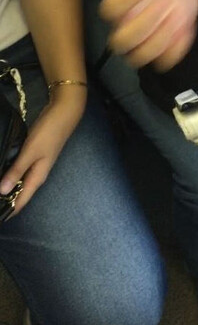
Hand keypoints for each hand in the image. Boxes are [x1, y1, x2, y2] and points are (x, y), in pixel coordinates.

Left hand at [0, 87, 85, 214]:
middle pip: (20, 193)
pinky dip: (11, 175)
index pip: (21, 201)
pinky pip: (20, 170)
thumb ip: (17, 171)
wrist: (64, 113)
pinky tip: (3, 173)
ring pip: (20, 182)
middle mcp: (37, 174)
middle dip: (6, 201)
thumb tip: (2, 192)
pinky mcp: (34, 155)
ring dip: (7, 188)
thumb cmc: (48, 133)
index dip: (8, 211)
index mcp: (37, 177)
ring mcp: (36, 164)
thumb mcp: (31, 152)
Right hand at [100, 0, 197, 70]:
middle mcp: (124, 28)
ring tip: (177, 17)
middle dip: (146, 23)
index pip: (110, 10)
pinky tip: (184, 29)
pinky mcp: (161, 51)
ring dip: (161, 39)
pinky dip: (176, 49)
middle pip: (122, 41)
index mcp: (117, 7)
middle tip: (167, 2)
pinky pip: (164, 60)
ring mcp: (141, 43)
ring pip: (140, 57)